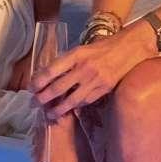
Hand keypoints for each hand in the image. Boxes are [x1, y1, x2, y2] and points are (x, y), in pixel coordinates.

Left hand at [33, 25, 152, 118]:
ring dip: (58, 108)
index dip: (38, 81)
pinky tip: (68, 109)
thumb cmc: (103, 47)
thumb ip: (67, 62)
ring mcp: (95, 80)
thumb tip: (47, 76)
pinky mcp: (104, 89)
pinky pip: (85, 101)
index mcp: (76, 55)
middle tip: (34, 104)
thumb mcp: (82, 49)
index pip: (51, 70)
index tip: (31, 88)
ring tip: (49, 113)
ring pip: (71, 99)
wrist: (129, 48)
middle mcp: (84, 68)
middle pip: (58, 87)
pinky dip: (75, 106)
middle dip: (43, 98)